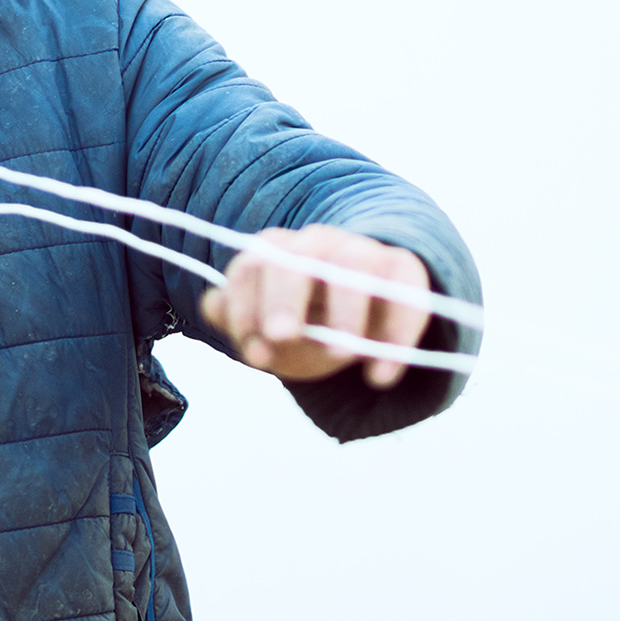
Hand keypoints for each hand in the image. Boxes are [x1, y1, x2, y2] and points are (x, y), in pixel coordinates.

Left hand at [200, 225, 431, 390]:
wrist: (363, 313)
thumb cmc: (304, 323)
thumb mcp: (269, 331)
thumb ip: (238, 320)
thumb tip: (214, 305)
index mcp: (276, 253)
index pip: (251, 268)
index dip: (246, 307)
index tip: (253, 351)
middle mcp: (316, 244)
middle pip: (296, 261)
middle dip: (285, 298)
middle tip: (280, 335)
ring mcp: (361, 252)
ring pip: (353, 268)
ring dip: (346, 310)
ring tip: (342, 356)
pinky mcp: (403, 271)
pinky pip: (406, 294)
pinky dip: (397, 335)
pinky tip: (380, 376)